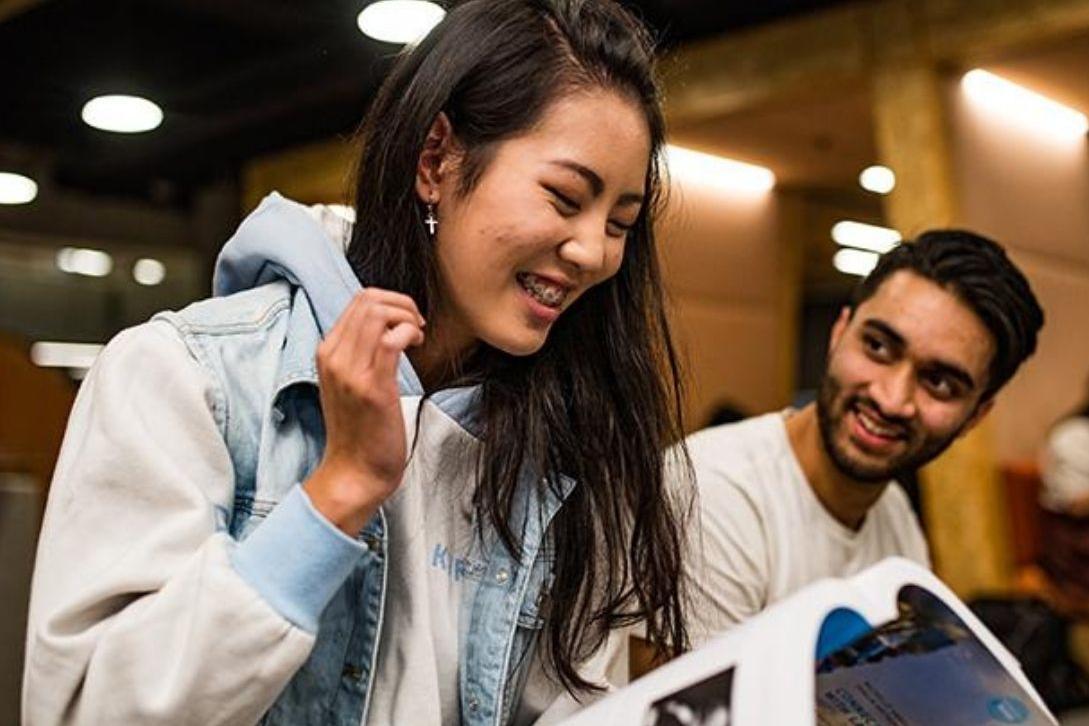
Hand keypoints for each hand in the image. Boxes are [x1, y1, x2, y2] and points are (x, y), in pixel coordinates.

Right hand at [303, 288, 424, 535]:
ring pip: (378, 312)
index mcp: (327, 353)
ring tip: (417, 337)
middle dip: (402, 303)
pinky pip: (392, 339)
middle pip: (368, 299)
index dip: (391, 302)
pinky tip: (417, 346)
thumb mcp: (349, 383)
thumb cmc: (360, 430)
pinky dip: (411, 333)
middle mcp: (333, 357)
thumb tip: (388, 326)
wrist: (355, 472)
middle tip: (417, 325)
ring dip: (408, 317)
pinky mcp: (372, 387)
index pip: (358, 301)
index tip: (407, 321)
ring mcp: (350, 371)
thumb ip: (360, 352)